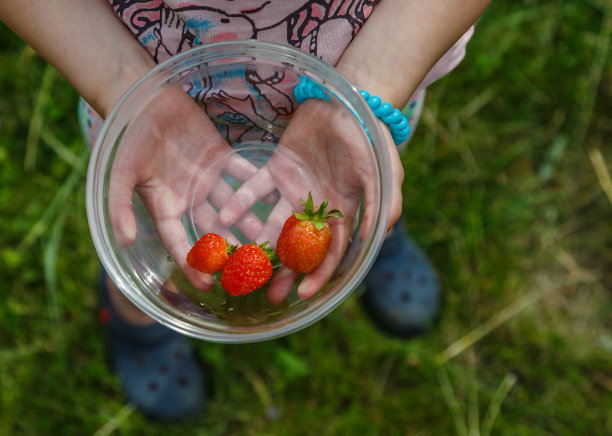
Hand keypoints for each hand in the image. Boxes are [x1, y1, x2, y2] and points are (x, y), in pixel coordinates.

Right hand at [108, 86, 267, 289]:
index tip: (209, 285)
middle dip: (231, 249)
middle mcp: (190, 197)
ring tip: (271, 241)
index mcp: (167, 206)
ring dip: (251, 222)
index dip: (193, 264)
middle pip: (213, 229)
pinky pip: (242, 173)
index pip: (181, 242)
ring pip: (233, 206)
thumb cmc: (130, 139)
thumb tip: (125, 242)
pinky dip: (258, 184)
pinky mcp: (220, 157)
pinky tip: (276, 198)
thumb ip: (120, 206)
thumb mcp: (120, 174)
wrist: (144, 102)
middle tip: (252, 269)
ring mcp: (207, 178)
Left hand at [217, 97, 403, 301]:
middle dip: (284, 271)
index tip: (303, 294)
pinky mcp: (276, 169)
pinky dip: (240, 202)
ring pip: (272, 223)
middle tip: (267, 293)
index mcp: (342, 212)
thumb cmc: (371, 138)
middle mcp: (316, 207)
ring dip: (256, 242)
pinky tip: (225, 216)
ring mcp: (294, 189)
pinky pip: (255, 189)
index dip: (318, 274)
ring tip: (238, 262)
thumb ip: (382, 205)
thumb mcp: (384, 173)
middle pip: (297, 246)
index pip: (329, 252)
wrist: (349, 100)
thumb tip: (375, 240)